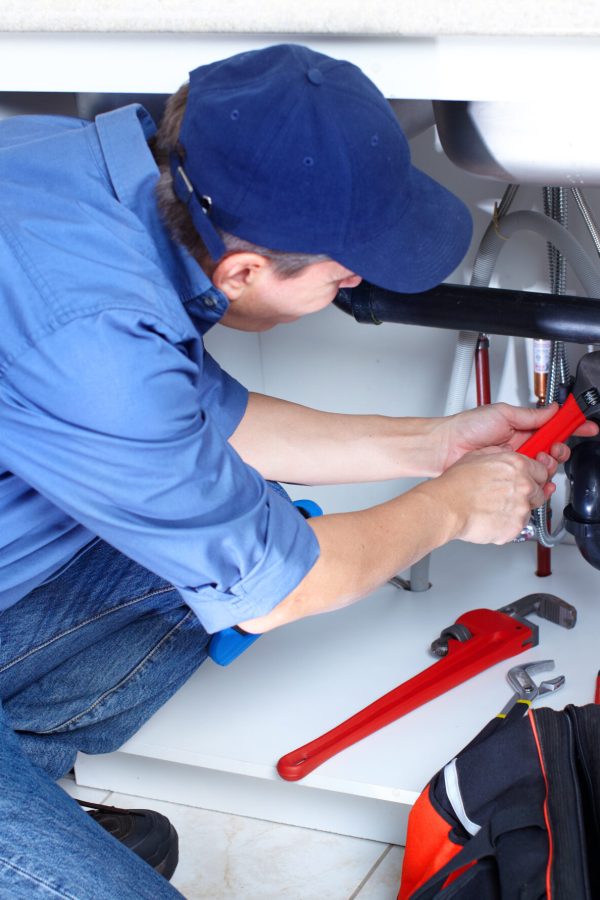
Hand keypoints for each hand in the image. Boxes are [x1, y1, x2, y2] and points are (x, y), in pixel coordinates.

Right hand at [421, 447, 554, 544]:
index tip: (530, 480)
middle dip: (528, 494)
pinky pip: (518, 527)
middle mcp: (524, 485)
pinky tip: (492, 518)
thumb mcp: (477, 456)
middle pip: (540, 491)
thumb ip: (499, 454)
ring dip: (517, 510)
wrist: (447, 507)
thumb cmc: (456, 484)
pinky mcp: (516, 527)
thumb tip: (505, 453)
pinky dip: (507, 525)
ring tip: (495, 508)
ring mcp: (521, 507)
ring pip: (530, 510)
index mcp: (517, 465)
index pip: (543, 470)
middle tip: (508, 496)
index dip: (535, 476)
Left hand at [437, 402, 598, 472]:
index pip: (553, 426)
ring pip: (545, 467)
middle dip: (560, 449)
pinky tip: (538, 479)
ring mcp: (515, 462)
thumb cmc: (466, 427)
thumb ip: (530, 415)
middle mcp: (521, 445)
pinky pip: (531, 481)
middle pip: (554, 449)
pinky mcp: (508, 477)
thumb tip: (553, 409)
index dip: (571, 426)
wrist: (445, 448)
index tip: (586, 426)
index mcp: (522, 427)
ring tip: (537, 460)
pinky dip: (539, 481)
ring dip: (548, 464)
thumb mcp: (502, 413)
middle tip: (552, 449)